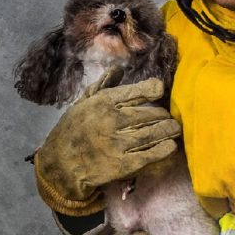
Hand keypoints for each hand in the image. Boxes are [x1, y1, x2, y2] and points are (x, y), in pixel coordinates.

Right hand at [33, 73, 180, 212]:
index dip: (153, 89)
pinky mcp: (123, 165)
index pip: (137, 91)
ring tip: (174, 129)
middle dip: (163, 115)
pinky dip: (165, 149)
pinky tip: (170, 146)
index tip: (159, 91)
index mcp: (104, 102)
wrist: (60, 165)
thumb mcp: (83, 103)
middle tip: (168, 117)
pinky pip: (151, 154)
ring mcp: (119, 143)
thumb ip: (103, 86)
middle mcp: (113, 120)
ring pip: (155, 132)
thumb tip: (119, 69)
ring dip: (169, 130)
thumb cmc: (73, 130)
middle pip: (152, 113)